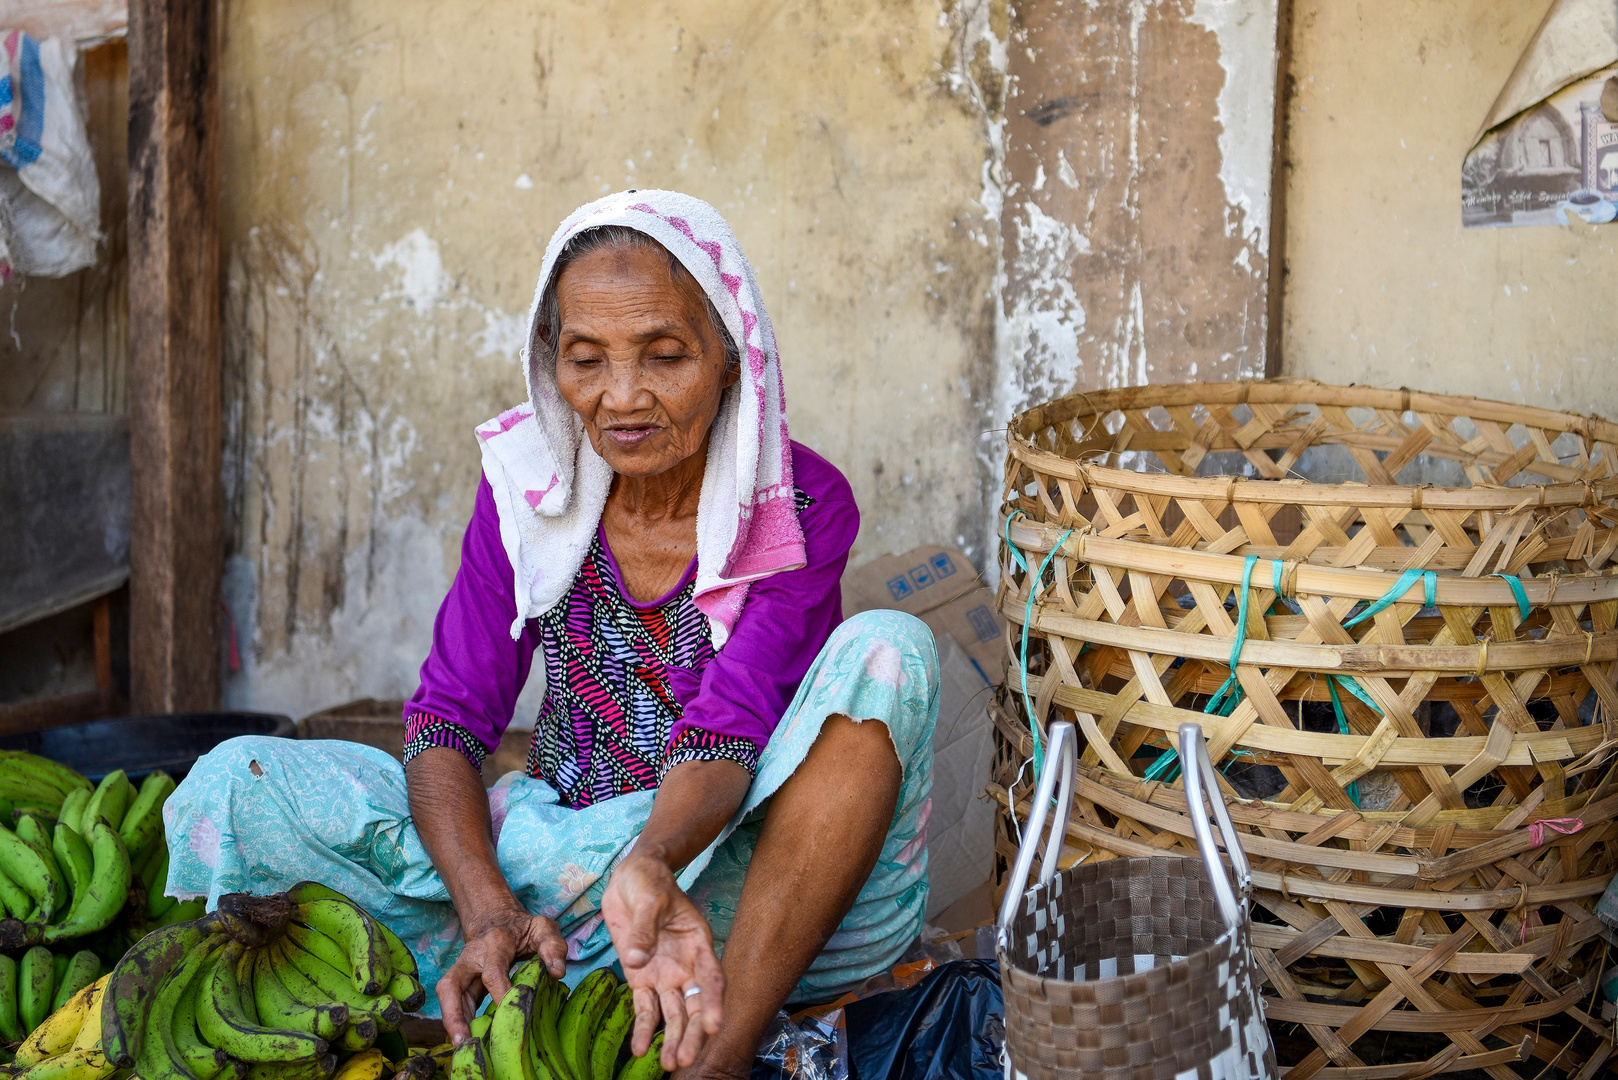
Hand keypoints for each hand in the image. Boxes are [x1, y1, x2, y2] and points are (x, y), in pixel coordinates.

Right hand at [438, 908, 567, 1044]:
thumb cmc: (523, 929)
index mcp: (495, 942)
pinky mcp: (460, 983)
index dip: (501, 996)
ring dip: (452, 1024)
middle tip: (463, 1042)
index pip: (493, 973)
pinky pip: (453, 1004)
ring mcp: (461, 970)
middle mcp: (471, 957)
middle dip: (454, 1015)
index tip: (511, 1016)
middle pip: (451, 985)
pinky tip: (467, 1042)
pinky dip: (458, 1023)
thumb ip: (552, 946)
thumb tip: (558, 972)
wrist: (497, 919)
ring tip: (462, 1049)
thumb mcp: (542, 928)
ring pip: (447, 997)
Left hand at [602, 854, 724, 1071]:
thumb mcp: (650, 899)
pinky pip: (645, 1009)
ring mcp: (665, 976)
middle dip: (692, 1033)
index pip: (711, 978)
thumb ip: (644, 929)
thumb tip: (637, 961)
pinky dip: (644, 1029)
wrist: (631, 879)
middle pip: (695, 1005)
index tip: (714, 1025)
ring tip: (668, 1064)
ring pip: (673, 1014)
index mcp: (699, 944)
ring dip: (672, 1038)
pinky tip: (640, 1049)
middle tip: (684, 1059)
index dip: (713, 1002)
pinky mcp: (642, 980)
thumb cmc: (650, 883)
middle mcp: (686, 966)